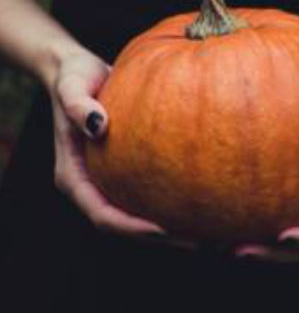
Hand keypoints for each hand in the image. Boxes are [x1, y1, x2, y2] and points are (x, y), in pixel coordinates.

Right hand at [48, 48, 195, 246]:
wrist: (78, 71)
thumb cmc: (73, 77)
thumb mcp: (71, 86)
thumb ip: (77, 105)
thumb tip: (98, 126)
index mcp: (74, 177)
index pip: (102, 216)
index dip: (131, 228)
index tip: (163, 231)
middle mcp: (92, 186)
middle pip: (126, 226)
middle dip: (161, 238)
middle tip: (202, 241)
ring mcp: (110, 182)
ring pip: (141, 216)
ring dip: (173, 228)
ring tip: (213, 232)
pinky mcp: (127, 172)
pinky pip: (152, 193)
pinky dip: (175, 203)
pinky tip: (206, 201)